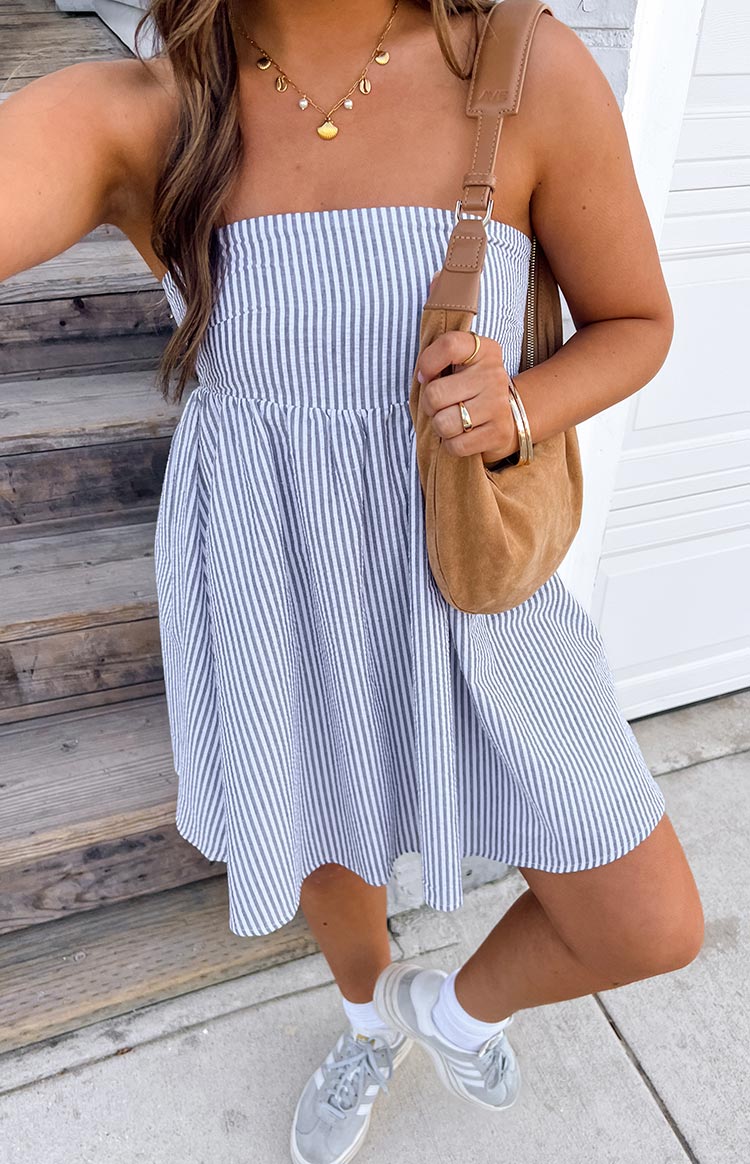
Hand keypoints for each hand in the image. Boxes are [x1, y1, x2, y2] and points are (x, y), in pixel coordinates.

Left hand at [416, 275, 518, 464]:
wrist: (514, 416)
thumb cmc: (473, 384)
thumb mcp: (463, 353)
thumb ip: (446, 315)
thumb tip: (436, 275)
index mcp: (485, 350)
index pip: (447, 345)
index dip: (426, 363)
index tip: (423, 374)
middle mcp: (494, 375)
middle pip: (434, 395)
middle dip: (430, 406)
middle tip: (442, 405)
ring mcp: (498, 406)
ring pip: (443, 423)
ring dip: (441, 427)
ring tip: (455, 420)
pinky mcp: (498, 435)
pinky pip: (455, 445)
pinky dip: (452, 445)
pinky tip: (463, 436)